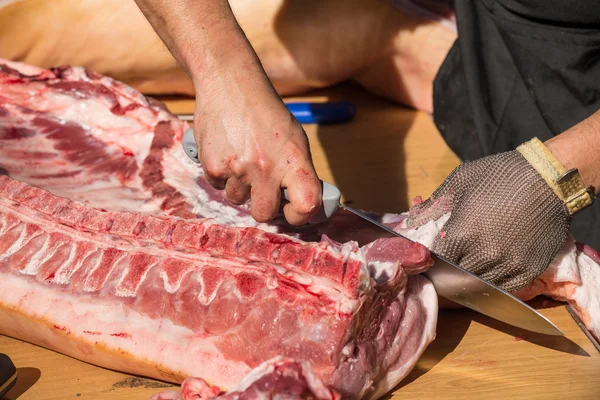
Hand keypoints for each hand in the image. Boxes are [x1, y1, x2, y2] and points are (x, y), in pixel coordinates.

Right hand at [191, 62, 321, 224]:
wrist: (229, 84)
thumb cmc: (265, 113)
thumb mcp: (294, 138)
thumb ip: (297, 171)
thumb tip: (300, 203)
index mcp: (294, 160)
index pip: (307, 204)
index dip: (301, 216)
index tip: (294, 212)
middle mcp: (267, 168)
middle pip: (264, 214)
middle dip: (262, 205)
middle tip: (262, 189)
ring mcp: (238, 169)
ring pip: (237, 200)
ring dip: (240, 187)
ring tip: (241, 157)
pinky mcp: (213, 166)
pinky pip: (218, 185)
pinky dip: (222, 174)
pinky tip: (226, 151)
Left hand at [405, 146, 572, 291]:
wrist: (548, 177)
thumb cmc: (499, 175)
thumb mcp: (458, 182)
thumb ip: (432, 205)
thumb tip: (411, 221)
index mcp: (462, 233)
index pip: (436, 260)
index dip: (430, 260)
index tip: (428, 258)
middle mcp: (484, 255)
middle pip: (455, 276)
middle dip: (446, 271)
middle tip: (443, 266)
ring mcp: (508, 265)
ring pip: (479, 284)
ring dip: (469, 279)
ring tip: (464, 269)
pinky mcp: (528, 270)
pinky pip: (504, 287)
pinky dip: (494, 282)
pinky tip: (488, 272)